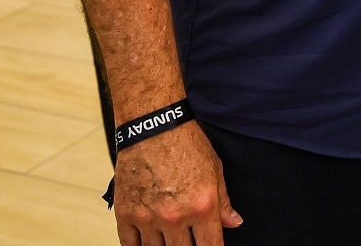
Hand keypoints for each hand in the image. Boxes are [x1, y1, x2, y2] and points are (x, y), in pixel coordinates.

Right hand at [111, 122, 240, 245]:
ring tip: (169, 241)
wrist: (152, 125)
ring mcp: (147, 218)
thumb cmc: (186, 144)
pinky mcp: (125, 213)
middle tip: (188, 242)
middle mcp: (175, 217)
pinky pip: (129, 245)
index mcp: (202, 207)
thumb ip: (224, 202)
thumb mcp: (215, 170)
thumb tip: (234, 223)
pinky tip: (146, 245)